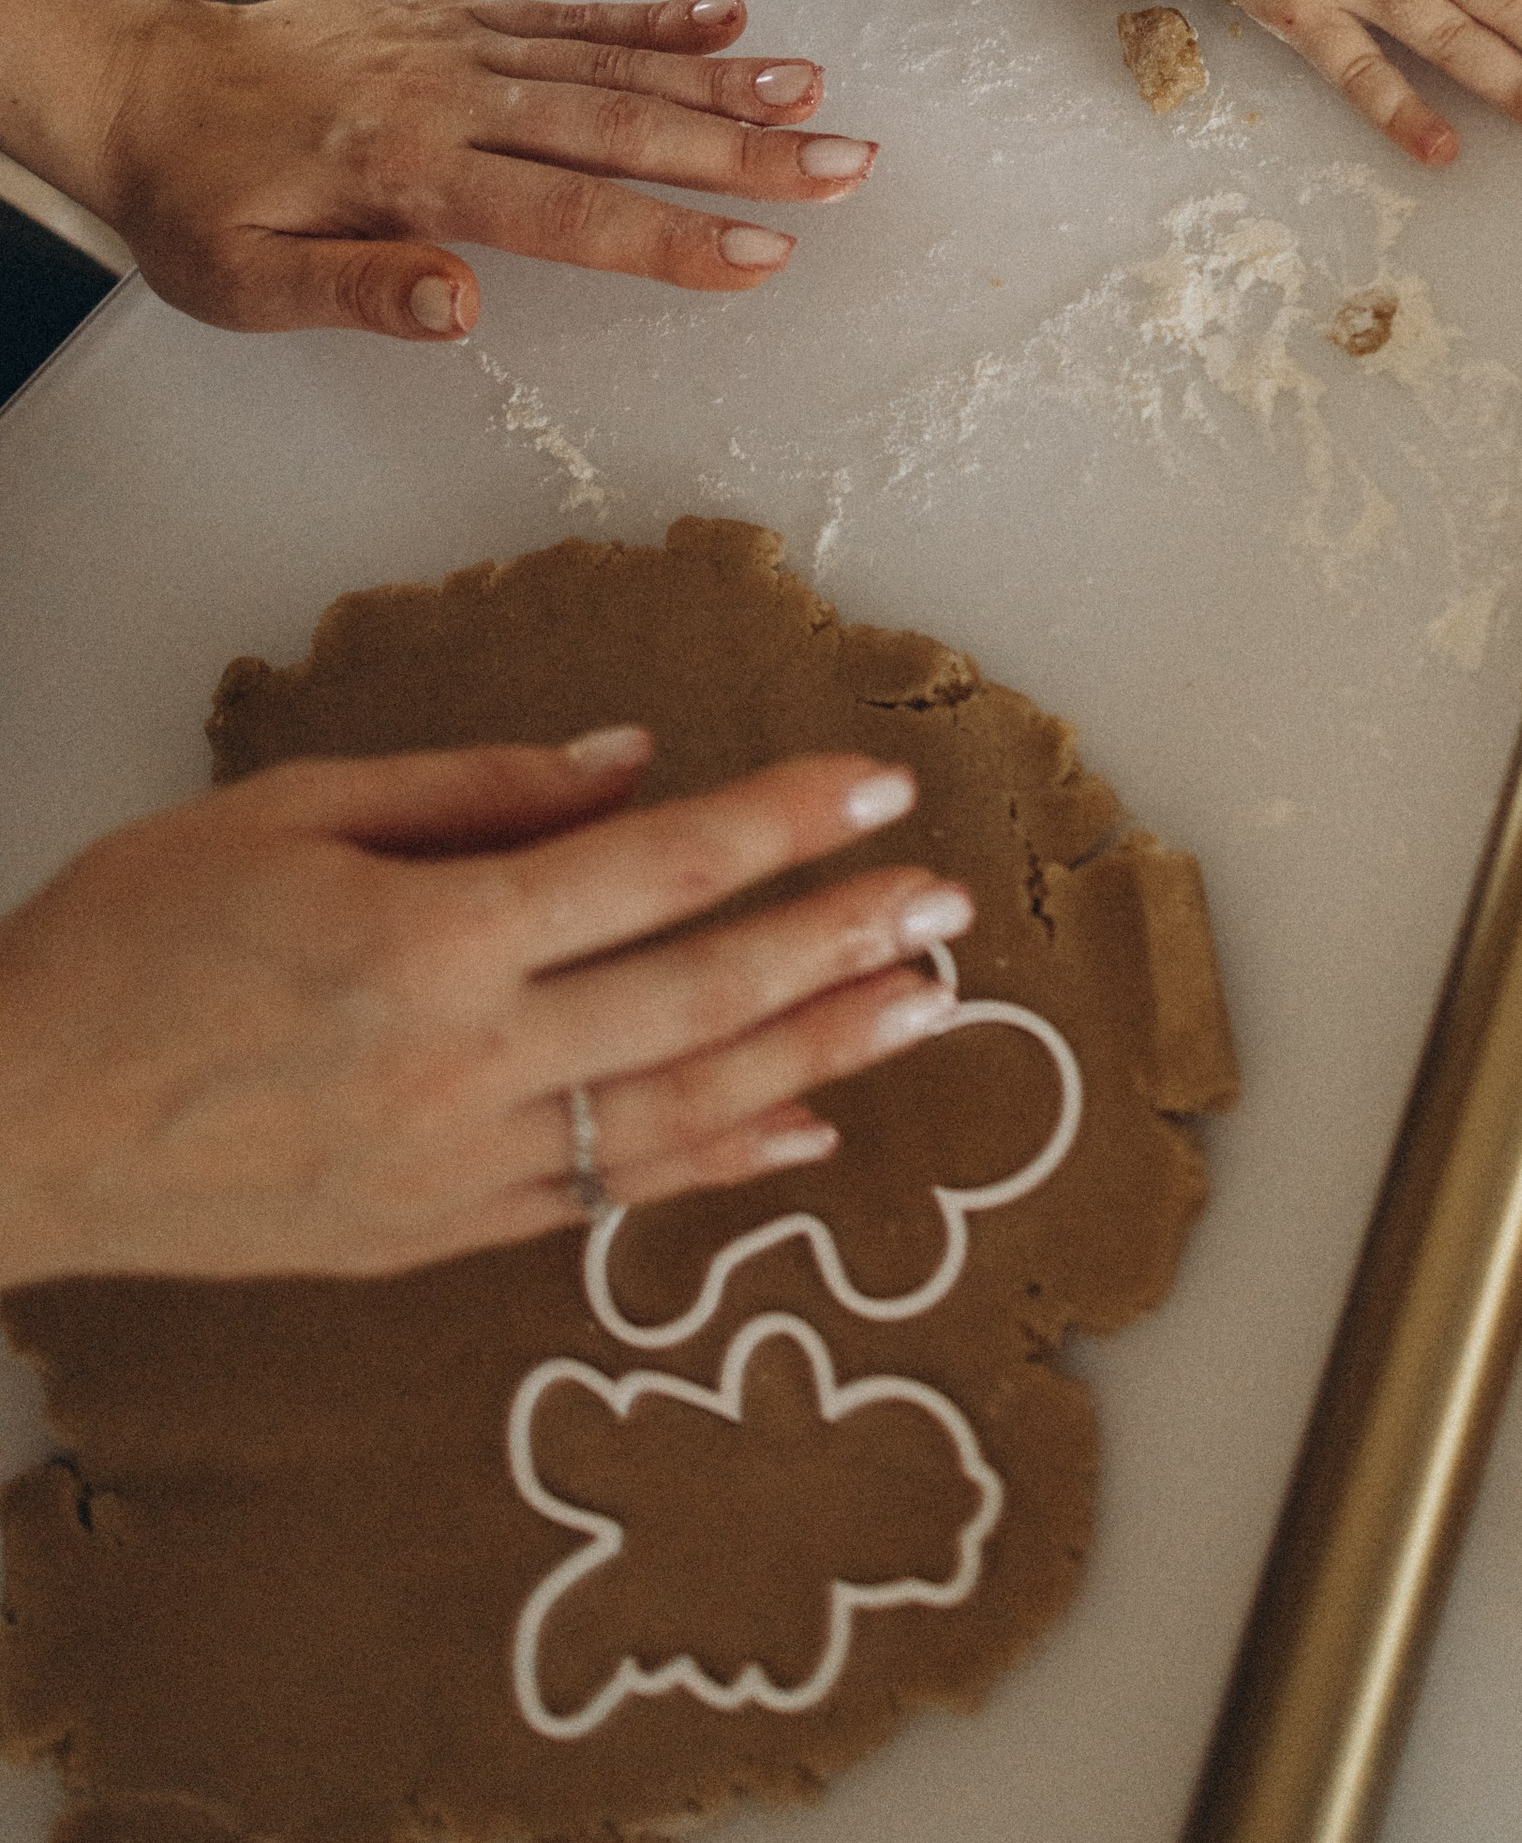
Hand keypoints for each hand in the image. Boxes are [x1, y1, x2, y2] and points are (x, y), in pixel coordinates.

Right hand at [0, 733, 969, 1284]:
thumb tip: (635, 761)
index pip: (655, 869)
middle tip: (950, 908)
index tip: (880, 791)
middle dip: (838, 946)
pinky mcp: (431, 1238)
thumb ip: (476, 789)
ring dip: (817, 1059)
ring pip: (679, 1112)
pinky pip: (607, 1199)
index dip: (781, 826)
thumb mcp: (287, 813)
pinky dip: (714, 1168)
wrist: (5, 1127)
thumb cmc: (126, 945)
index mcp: (427, 939)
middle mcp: (461, 1063)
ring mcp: (452, 1167)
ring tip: (921, 1011)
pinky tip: (801, 1135)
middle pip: (698, 997)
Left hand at [86, 0, 873, 341]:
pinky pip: (569, 14)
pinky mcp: (458, 20)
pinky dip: (652, 14)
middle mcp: (453, 98)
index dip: (669, 235)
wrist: (143, 79)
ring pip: (610, 62)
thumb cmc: (192, 197)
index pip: (566, 212)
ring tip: (816, 92)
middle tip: (844, 165)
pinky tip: (729, 16)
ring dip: (721, 77)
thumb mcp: (238, 279)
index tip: (761, 251)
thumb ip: (354, 290)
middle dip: (742, 148)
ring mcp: (462, 50)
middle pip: (620, 125)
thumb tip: (461, 308)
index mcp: (409, 171)